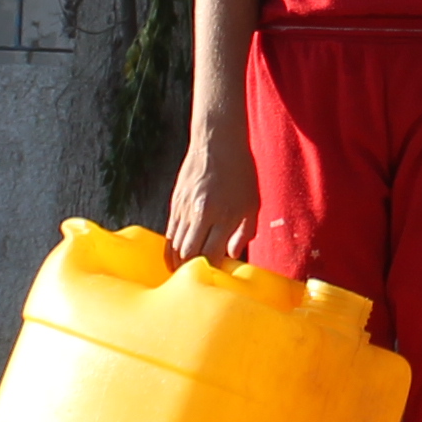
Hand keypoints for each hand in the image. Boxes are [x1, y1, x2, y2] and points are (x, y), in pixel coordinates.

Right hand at [166, 126, 256, 268]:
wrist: (216, 142)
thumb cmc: (240, 173)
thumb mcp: (252, 203)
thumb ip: (244, 232)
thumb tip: (232, 256)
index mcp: (222, 214)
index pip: (212, 254)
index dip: (213, 270)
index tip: (217, 276)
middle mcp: (200, 213)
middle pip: (188, 254)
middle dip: (192, 271)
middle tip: (198, 278)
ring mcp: (184, 208)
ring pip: (175, 246)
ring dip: (179, 262)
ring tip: (185, 272)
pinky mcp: (174, 203)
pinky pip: (169, 233)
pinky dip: (172, 247)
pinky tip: (177, 256)